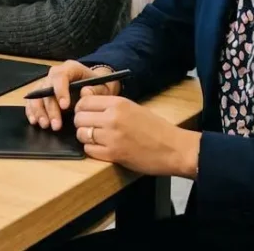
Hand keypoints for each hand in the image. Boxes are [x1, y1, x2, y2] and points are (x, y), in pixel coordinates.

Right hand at [25, 62, 120, 131]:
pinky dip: (32, 111)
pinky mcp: (41, 93)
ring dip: (39, 111)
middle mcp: (55, 74)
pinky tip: (35, 121)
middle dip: (50, 108)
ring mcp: (47, 83)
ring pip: (37, 95)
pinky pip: (32, 101)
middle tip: (56, 125)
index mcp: (70, 68)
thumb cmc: (99, 86)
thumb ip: (96, 90)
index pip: (60, 76)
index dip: (60, 90)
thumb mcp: (103, 87)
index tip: (65, 106)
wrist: (95, 87)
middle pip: (46, 88)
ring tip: (45, 125)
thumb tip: (85, 93)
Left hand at [74, 95, 200, 177]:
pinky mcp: (113, 155)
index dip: (81, 108)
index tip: (85, 113)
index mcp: (119, 103)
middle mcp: (112, 118)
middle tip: (89, 127)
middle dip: (81, 123)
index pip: (84, 101)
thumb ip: (110, 104)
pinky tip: (102, 148)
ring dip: (85, 137)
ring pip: (81, 134)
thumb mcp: (134, 108)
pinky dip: (92, 150)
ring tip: (96, 138)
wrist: (174, 149)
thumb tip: (85, 97)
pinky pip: (89, 150)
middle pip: (79, 118)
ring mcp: (112, 137)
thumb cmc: (156, 128)